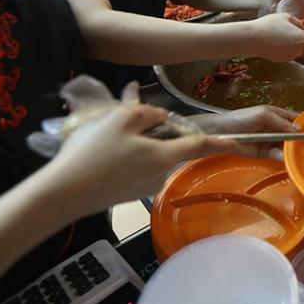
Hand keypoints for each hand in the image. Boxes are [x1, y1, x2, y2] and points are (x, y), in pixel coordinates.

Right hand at [46, 103, 237, 216]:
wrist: (63, 193)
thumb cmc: (93, 152)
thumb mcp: (119, 120)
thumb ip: (146, 113)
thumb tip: (159, 116)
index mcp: (163, 156)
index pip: (199, 145)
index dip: (221, 142)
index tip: (239, 142)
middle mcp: (158, 174)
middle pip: (167, 145)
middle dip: (154, 128)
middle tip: (127, 109)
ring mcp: (142, 186)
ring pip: (149, 155)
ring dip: (136, 140)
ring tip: (106, 129)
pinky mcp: (126, 193)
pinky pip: (134, 166)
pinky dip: (125, 154)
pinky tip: (102, 147)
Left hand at [189, 106, 297, 160]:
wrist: (223, 133)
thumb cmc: (242, 118)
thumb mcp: (264, 115)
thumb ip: (281, 122)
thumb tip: (298, 129)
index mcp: (278, 115)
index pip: (295, 120)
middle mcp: (277, 128)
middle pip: (294, 135)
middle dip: (302, 140)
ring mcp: (272, 141)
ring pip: (288, 146)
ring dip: (295, 150)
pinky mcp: (266, 153)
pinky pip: (279, 155)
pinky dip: (285, 158)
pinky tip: (292, 160)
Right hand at [249, 13, 303, 62]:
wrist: (252, 38)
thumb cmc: (270, 25)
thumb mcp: (287, 17)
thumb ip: (299, 23)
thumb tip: (302, 30)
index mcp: (303, 40)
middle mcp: (298, 51)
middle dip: (299, 41)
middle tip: (288, 31)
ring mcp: (289, 57)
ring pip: (294, 51)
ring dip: (291, 45)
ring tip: (278, 35)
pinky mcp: (280, 61)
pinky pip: (286, 54)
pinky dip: (282, 49)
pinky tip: (273, 42)